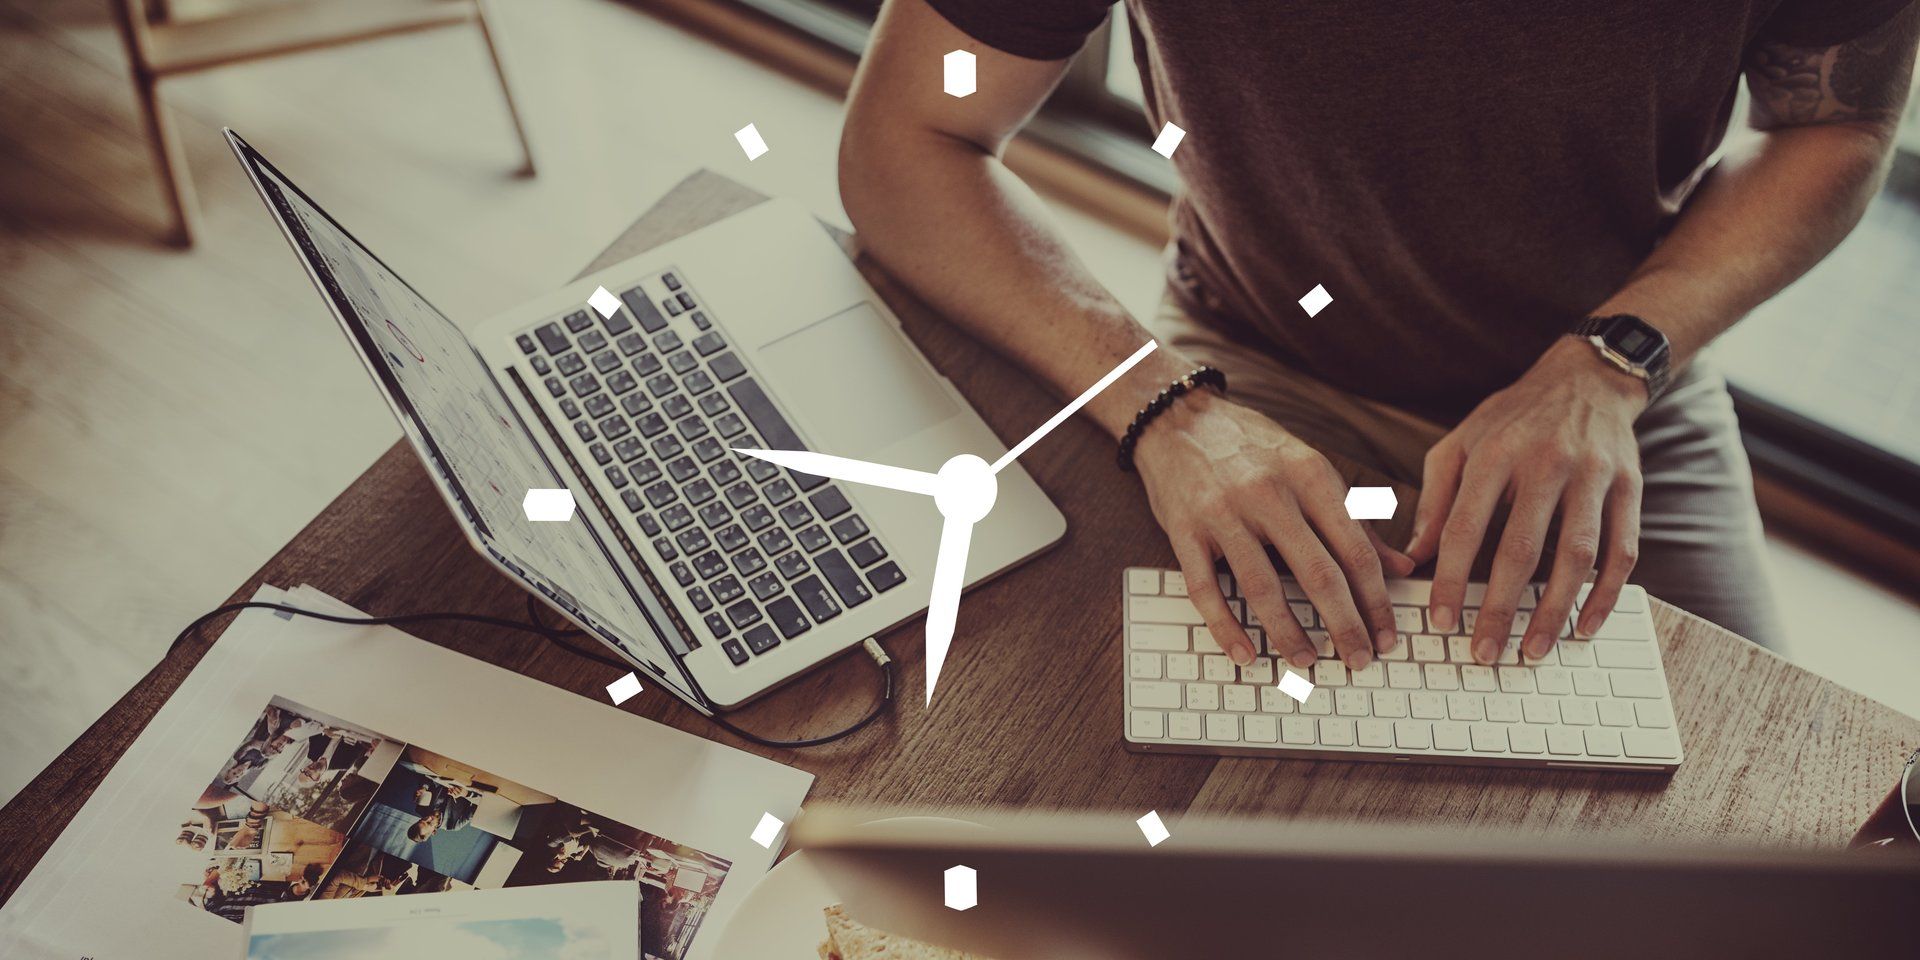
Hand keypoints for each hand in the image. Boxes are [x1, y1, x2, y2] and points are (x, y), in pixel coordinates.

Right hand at [1134, 389, 1413, 670]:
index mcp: (1308, 474)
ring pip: (1262, 586)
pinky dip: (1225, 626)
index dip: (1376, 599)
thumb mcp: (1309, 468)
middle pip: (1317, 573)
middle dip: (1344, 625)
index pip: (1354, 548)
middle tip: (1359, 660)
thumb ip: (1355, 518)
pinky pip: (1205, 588)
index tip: (1387, 635)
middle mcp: (1268, 492)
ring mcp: (1222, 512)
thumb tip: (1402, 567)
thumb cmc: (1250, 445)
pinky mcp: (1184, 530)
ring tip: (1307, 662)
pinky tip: (1244, 652)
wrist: (1177, 417)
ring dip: (1288, 632)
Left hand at [1405, 338, 1646, 663]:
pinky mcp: (1630, 488)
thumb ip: (1435, 498)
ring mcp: (1594, 475)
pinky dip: (1606, 594)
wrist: (1587, 378)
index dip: (1450, 578)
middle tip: (1484, 653)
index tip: (1441, 621)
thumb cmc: (1512, 418)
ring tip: (1533, 650)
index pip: (1465, 526)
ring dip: (1555, 610)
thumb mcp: (1460, 443)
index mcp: (1495, 453)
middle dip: (1500, 608)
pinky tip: (1586, 626)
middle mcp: (1546, 463)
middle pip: (1521, 548)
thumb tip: (1414, 556)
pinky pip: (1623, 550)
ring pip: (1576, 556)